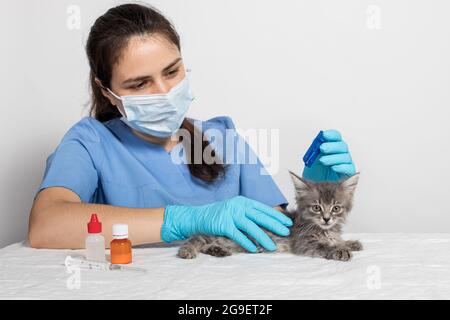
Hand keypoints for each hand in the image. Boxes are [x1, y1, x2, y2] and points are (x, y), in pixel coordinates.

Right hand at [161, 196, 292, 252]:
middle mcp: (237, 206)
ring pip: (251, 227)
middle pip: (259, 216)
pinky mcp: (223, 224)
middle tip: (286, 232)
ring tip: (272, 247)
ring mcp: (230, 214)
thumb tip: (268, 221)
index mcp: (243, 201)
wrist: (197, 217)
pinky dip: (246, 242)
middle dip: (274, 225)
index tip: (287, 222)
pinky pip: (237, 235)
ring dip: (263, 238)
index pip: (263, 208)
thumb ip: (248, 214)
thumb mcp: (235, 210)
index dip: (276, 216)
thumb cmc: (219, 215)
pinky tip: (254, 249)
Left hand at [302, 129, 355, 181]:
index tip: (324, 135)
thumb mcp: (311, 158)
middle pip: (342, 145)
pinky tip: (333, 167)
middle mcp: (340, 153)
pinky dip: (341, 167)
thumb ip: (315, 149)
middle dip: (331, 146)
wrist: (313, 186)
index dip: (331, 135)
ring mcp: (345, 163)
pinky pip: (348, 168)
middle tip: (322, 148)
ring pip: (345, 156)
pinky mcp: (348, 173)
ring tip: (322, 161)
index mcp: (332, 146)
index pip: (336, 137)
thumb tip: (317, 139)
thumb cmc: (314, 171)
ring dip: (333, 157)